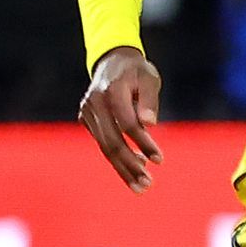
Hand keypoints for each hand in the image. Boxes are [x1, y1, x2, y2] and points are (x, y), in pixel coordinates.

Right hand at [81, 47, 163, 189]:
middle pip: (111, 142)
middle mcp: (94, 103)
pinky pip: (102, 142)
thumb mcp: (150, 78)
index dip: (143, 144)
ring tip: (141, 185)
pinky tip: (134, 165)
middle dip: (129, 166)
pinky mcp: (86, 119)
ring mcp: (87, 112)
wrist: (112, 61)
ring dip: (122, 168)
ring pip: (104, 147)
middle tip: (147, 185)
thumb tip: (150, 124)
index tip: (160, 160)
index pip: (127, 124)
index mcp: (111, 91)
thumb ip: (149, 100)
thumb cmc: (137, 71)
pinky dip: (117, 156)